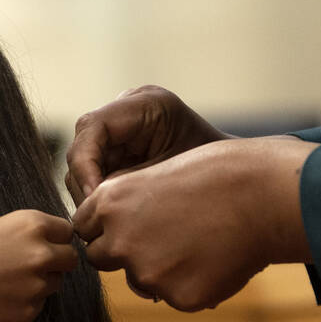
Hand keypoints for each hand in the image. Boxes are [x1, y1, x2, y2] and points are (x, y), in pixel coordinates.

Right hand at [0, 210, 78, 321]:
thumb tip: (40, 248)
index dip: (55, 239)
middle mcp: (41, 253)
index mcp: (30, 225)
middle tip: (28, 268)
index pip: (66, 231)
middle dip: (55, 263)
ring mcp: (37, 286)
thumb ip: (20, 238)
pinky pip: (36, 306)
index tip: (43, 245)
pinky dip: (22, 304)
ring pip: (54, 284)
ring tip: (5, 285)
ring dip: (39, 284)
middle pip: (70, 259)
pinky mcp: (28, 313)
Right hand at [65, 85, 229, 204]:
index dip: (85, 162)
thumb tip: (92, 201)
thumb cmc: (213, 177)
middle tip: (97, 215)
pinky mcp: (117, 151)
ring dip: (89, 191)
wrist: (238, 180)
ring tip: (108, 218)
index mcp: (146, 103)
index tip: (95, 197)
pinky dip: (98, 195)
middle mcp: (127, 111)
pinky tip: (112, 214)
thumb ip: (128, 182)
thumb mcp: (169, 176)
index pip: (93, 126)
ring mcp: (120, 130)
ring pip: (82, 162)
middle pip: (83, 144)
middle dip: (85, 180)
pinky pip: (94, 173)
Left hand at [72, 137, 317, 309]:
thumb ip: (125, 210)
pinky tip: (218, 260)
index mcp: (109, 203)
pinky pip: (176, 297)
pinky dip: (193, 285)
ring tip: (200, 243)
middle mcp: (118, 239)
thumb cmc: (217, 177)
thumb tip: (110, 240)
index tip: (132, 223)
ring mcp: (146, 272)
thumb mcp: (155, 178)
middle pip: (101, 258)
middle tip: (164, 238)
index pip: (85, 229)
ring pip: (139, 281)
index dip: (107, 228)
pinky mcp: (178, 296)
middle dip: (123, 253)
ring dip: (160, 270)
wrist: (264, 194)